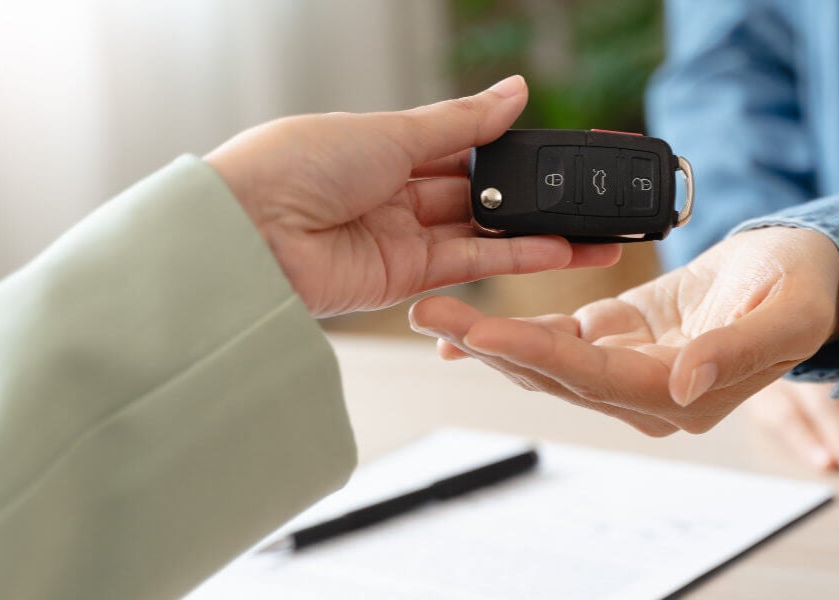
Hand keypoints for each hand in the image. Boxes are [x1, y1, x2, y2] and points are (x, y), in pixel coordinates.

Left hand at [204, 75, 620, 316]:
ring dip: (534, 233)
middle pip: (475, 195)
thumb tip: (514, 91)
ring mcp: (398, 238)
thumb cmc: (295, 166)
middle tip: (584, 195)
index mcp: (381, 145)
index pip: (459, 145)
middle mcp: (391, 192)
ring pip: (481, 234)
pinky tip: (558, 250)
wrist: (247, 234)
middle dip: (527, 196)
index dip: (506, 149)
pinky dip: (513, 259)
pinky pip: (468, 266)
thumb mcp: (390, 130)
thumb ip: (462, 123)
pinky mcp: (401, 280)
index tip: (553, 151)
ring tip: (591, 232)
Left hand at [408, 226, 838, 435]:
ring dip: (491, 336)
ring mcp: (632, 368)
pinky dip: (515, 328)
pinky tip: (469, 321)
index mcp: (687, 396)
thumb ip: (736, 351)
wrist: (807, 269)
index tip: (483, 332)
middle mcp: (651, 394)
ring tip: (433, 313)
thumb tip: (683, 386)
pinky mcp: (622, 337)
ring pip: (548, 359)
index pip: (596, 379)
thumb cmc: (804, 287)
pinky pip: (559, 338)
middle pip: (556, 373)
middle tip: (430, 314)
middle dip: (490, 343)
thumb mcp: (785, 313)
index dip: (536, 354)